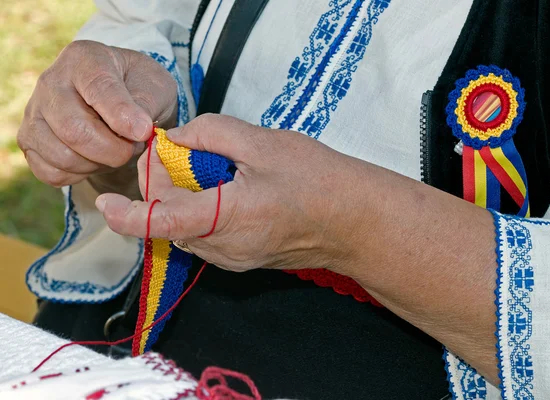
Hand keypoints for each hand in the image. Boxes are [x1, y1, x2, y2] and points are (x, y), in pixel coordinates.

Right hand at [17, 40, 177, 198]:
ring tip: (115, 149)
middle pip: (74, 130)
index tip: (143, 132)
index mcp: (84, 59)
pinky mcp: (29, 141)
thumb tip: (136, 129)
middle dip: (113, 150)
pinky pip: (52, 172)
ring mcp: (34, 112)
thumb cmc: (140, 90)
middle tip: (133, 147)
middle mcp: (51, 82)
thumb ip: (147, 104)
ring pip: (62, 156)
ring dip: (99, 164)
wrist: (122, 102)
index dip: (122, 116)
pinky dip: (80, 175)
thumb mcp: (155, 87)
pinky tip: (96, 159)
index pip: (98, 89)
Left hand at [95, 114, 382, 272]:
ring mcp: (233, 259)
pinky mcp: (241, 260)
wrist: (354, 221)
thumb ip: (212, 132)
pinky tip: (227, 189)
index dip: (129, 214)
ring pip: (186, 228)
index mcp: (228, 217)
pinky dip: (202, 210)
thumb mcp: (264, 142)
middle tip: (182, 150)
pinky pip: (205, 235)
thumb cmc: (318, 180)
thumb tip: (177, 138)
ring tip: (214, 169)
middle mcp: (224, 247)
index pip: (163, 222)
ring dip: (184, 198)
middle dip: (164, 185)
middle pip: (170, 220)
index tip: (107, 203)